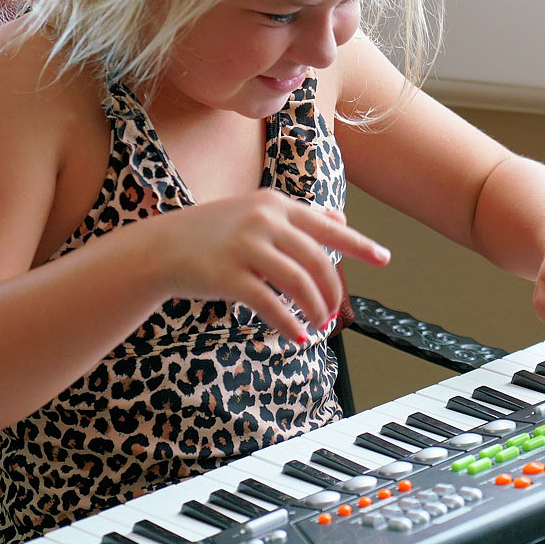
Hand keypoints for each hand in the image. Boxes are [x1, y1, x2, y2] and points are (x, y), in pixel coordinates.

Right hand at [150, 188, 389, 342]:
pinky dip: (289, 325)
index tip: (385, 259)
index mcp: (276, 205)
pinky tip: (297, 338)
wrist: (159, 248)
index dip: (359, 245)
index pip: (327, 228)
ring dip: (315, 310)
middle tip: (336, 314)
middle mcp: (264, 221)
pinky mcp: (228, 276)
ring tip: (318, 327)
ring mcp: (245, 247)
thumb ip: (299, 216)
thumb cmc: (214, 233)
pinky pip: (270, 305)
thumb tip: (340, 219)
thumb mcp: (257, 212)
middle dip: (333, 292)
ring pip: (299, 284)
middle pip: (317, 260)